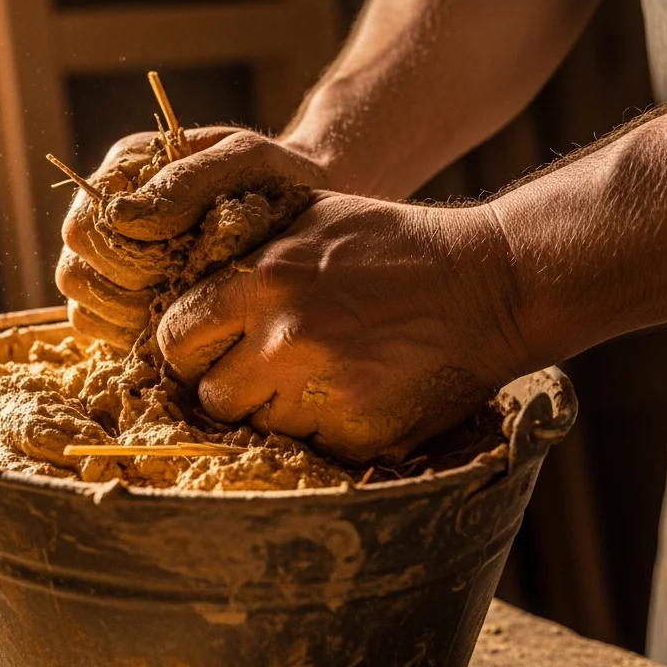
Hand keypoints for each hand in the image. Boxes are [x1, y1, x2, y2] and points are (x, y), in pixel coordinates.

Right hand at [58, 127, 329, 346]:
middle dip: (125, 293)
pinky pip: (100, 328)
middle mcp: (107, 212)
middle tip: (178, 291)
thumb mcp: (243, 161)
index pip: (83, 227)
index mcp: (125, 170)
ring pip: (82, 305)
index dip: (119, 258)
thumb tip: (119, 217)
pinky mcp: (126, 293)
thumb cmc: (275, 175)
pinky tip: (174, 322)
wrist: (303, 203)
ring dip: (127, 318)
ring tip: (179, 306)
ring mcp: (112, 255)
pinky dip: (129, 335)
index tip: (173, 261)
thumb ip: (184, 183)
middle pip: (75, 272)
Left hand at [156, 194, 534, 463]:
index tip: (209, 347)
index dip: (190, 347)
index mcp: (261, 282)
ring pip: (258, 425)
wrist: (489, 285)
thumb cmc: (395, 245)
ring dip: (278, 408)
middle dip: (231, 383)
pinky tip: (354, 391)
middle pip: (212, 395)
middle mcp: (282, 340)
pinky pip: (311, 447)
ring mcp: (321, 393)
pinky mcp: (357, 433)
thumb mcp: (311, 219)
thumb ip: (245, 252)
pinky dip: (325, 429)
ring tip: (319, 374)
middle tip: (265, 366)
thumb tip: (186, 283)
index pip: (177, 338)